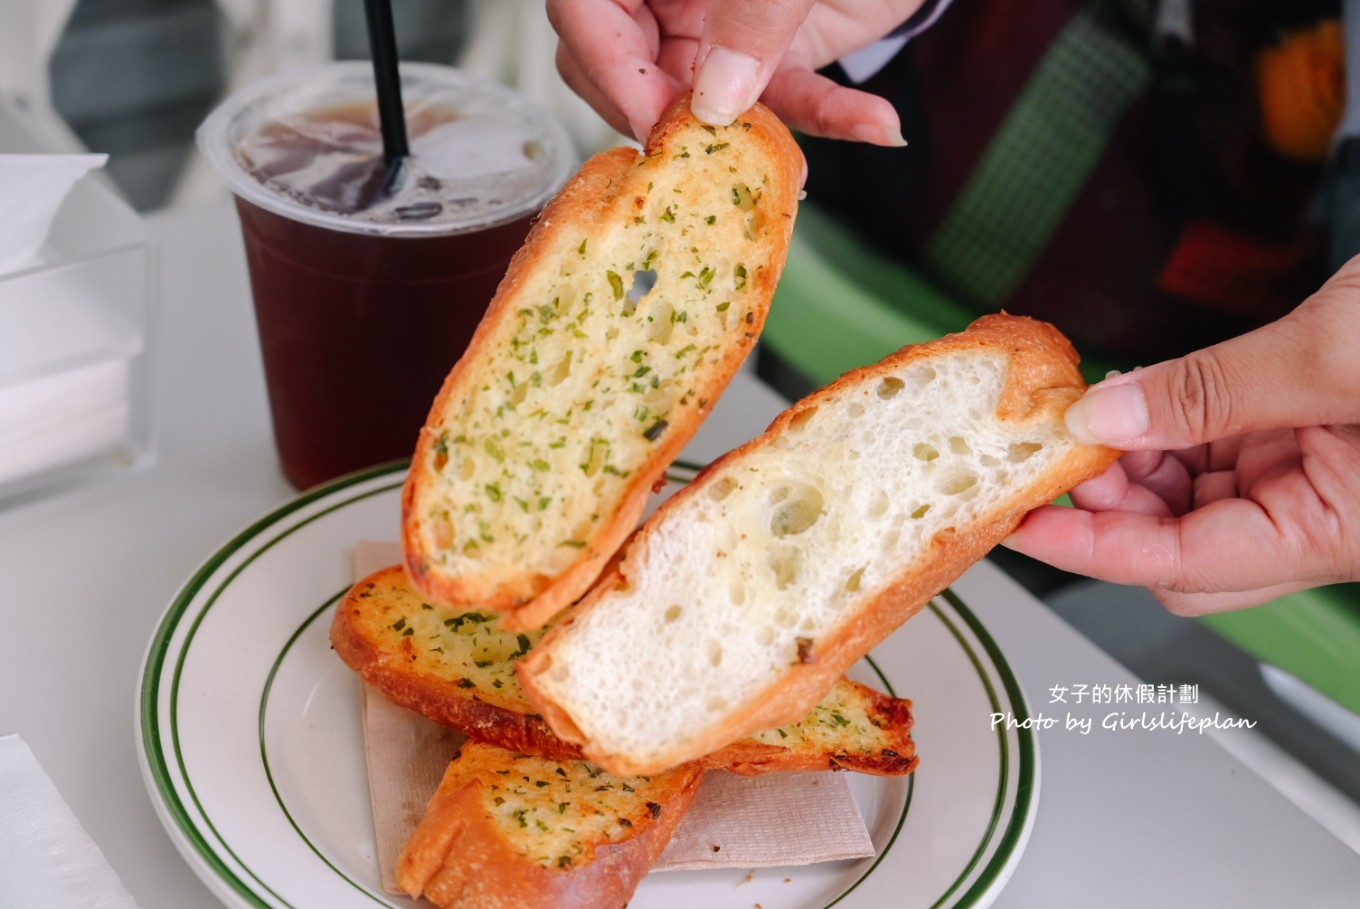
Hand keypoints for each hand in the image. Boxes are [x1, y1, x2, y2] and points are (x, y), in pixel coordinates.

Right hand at [546, 0, 922, 143]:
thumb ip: (751, 16)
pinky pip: (785, 101)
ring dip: (751, 137)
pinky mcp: (772, 58)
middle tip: (704, 151)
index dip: (606, 66)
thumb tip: (715, 101)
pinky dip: (828, 116)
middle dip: (661, 116)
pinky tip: (877, 122)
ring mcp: (716, 28)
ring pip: (699, 103)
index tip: (655, 118)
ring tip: (792, 165)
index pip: (581, 8)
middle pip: (620, 67)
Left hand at [1004, 258, 1359, 614]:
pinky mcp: (1314, 435)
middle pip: (1179, 546)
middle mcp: (1326, 518)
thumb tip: (1104, 416)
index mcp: (1341, 530)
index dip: (1089, 549)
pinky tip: (1142, 397)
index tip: (1019, 523)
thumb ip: (1211, 392)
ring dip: (1134, 461)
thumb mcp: (1334, 355)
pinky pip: (1220, 451)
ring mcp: (1319, 479)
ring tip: (1097, 410)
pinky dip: (1171, 428)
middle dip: (1110, 503)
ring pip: (1192, 499)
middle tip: (1059, 445)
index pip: (1182, 564)